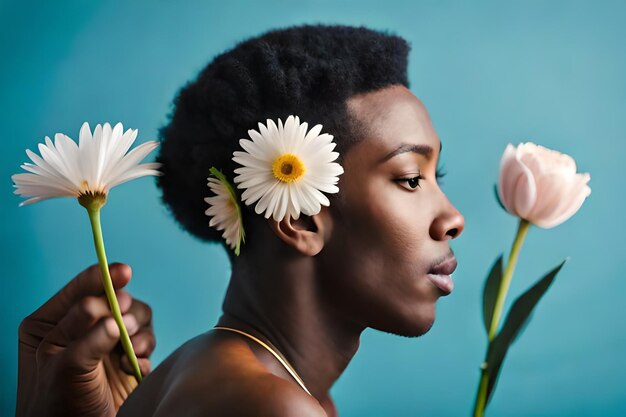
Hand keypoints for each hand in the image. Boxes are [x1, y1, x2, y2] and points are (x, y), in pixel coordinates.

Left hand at [17, 263, 155, 416]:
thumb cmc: (57, 406)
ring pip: (138, 317)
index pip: (82, 289)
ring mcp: (106, 341)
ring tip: (130, 350)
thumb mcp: (65, 368)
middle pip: (117, 299)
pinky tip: (132, 369)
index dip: (103, 277)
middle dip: (125, 312)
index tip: (123, 272)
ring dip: (138, 333)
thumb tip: (113, 318)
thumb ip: (88, 339)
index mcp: (55, 323)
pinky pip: (147, 341)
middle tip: (126, 325)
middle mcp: (83, 327)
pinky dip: (144, 353)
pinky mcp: (128, 357)